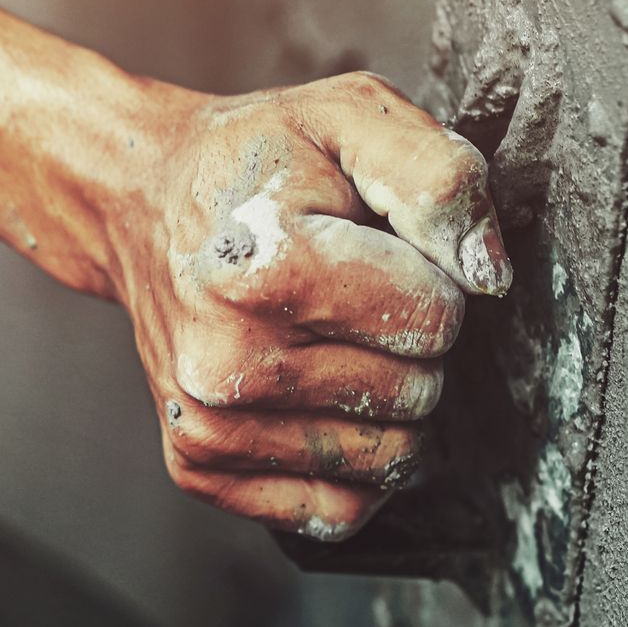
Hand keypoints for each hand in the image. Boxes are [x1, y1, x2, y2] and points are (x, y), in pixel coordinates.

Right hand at [109, 72, 511, 541]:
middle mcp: (226, 360)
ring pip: (391, 457)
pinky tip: (312, 394)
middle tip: (348, 289)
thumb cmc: (260, 158)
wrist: (141, 198)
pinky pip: (339, 508)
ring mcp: (209, 424)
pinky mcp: (199, 468)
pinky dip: (348, 460)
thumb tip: (486, 273)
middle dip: (407, 339)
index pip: (436, 317)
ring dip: (383, 400)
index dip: (428, 275)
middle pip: (418, 391)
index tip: (376, 245)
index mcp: (264, 268)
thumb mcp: (352, 118)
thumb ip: (436, 178)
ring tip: (327, 335)